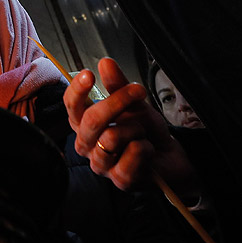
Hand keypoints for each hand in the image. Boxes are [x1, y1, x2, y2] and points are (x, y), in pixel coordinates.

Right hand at [64, 57, 194, 192]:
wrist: (170, 158)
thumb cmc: (146, 131)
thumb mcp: (134, 103)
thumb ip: (118, 85)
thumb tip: (105, 62)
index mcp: (85, 125)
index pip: (71, 106)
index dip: (77, 90)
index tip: (89, 74)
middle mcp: (87, 145)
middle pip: (91, 120)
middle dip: (117, 102)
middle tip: (138, 90)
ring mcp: (102, 164)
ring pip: (111, 137)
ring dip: (136, 129)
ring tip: (142, 134)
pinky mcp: (120, 180)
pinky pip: (132, 153)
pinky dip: (147, 146)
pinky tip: (148, 151)